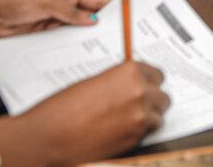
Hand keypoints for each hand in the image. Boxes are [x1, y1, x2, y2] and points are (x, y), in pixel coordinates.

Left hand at [0, 0, 109, 42]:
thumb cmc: (14, 3)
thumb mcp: (46, 3)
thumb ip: (70, 11)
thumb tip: (92, 18)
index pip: (94, 0)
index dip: (109, 5)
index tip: (125, 11)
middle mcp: (65, 9)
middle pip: (90, 17)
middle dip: (103, 24)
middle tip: (118, 33)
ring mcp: (59, 24)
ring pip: (80, 31)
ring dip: (89, 37)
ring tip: (105, 45)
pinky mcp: (51, 37)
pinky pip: (68, 42)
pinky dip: (76, 46)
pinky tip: (84, 52)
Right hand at [0, 61, 169, 166]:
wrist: (49, 137)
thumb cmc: (63, 109)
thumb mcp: (95, 82)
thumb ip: (119, 81)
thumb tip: (131, 84)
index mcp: (129, 72)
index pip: (156, 74)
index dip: (148, 81)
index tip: (144, 85)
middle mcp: (140, 92)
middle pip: (162, 95)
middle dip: (150, 99)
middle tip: (135, 104)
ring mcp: (140, 117)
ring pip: (158, 115)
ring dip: (147, 117)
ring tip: (127, 119)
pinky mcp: (136, 139)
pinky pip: (148, 132)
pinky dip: (139, 132)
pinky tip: (121, 130)